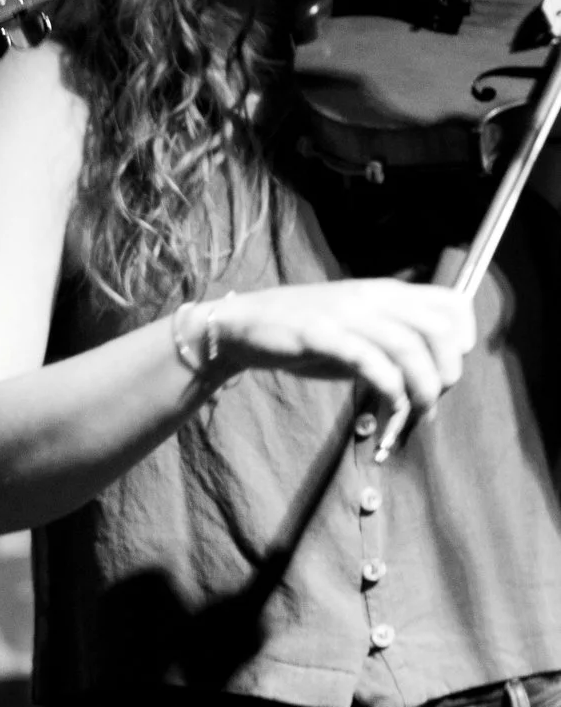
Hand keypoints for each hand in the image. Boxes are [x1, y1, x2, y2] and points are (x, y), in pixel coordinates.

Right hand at [202, 277, 475, 433]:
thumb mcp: (354, 327)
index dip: (465, 335)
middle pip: (437, 329)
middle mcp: (372, 298)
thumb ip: (389, 342)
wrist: (242, 326)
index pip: (450, 302)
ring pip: (408, 348)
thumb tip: (426, 376)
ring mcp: (346, 315)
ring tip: (417, 414)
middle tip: (435, 398)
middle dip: (447, 370)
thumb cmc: (301, 332)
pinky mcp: (322, 336)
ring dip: (421, 388)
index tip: (453, 365)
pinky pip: (370, 362)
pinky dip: (388, 389)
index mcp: (385, 292)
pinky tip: (389, 409)